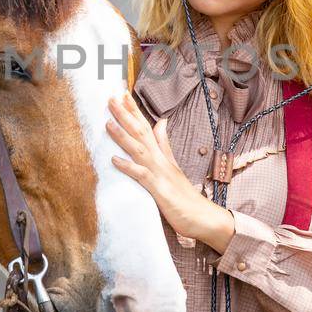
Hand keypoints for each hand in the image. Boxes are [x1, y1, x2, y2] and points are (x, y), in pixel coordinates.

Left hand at [107, 91, 234, 249]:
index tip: (122, 94)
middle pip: (141, 133)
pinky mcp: (159, 190)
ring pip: (139, 150)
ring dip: (123, 136)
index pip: (146, 127)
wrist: (203, 217)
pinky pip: (142, 176)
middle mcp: (161, 160)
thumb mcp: (173, 165)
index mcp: (162, 155)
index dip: (134, 111)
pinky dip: (128, 167)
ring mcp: (160, 174)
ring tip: (108, 122)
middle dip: (125, 115)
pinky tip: (114, 160)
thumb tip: (160, 122)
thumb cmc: (185, 195)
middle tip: (111, 98)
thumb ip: (164, 144)